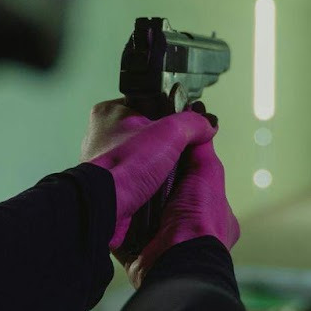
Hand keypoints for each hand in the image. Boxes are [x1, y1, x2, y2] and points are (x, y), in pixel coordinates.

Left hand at [80, 98, 215, 249]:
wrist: (107, 205)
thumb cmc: (123, 167)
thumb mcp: (170, 132)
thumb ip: (192, 123)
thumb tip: (206, 125)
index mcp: (109, 112)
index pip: (148, 106)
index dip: (168, 118)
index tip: (182, 127)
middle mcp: (103, 135)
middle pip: (149, 135)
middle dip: (165, 146)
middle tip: (176, 153)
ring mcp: (106, 161)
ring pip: (144, 159)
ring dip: (158, 167)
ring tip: (166, 172)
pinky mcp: (111, 184)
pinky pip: (138, 179)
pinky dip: (150, 184)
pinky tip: (156, 187)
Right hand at [125, 136, 239, 287]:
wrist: (178, 257)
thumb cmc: (200, 218)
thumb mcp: (208, 172)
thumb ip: (203, 149)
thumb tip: (202, 125)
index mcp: (213, 217)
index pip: (196, 188)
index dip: (181, 172)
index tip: (163, 157)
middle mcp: (191, 233)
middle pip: (169, 201)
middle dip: (155, 188)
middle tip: (138, 170)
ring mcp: (167, 246)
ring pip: (149, 217)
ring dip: (138, 206)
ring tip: (123, 186)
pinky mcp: (144, 256)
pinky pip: (130, 235)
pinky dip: (125, 224)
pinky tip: (117, 208)